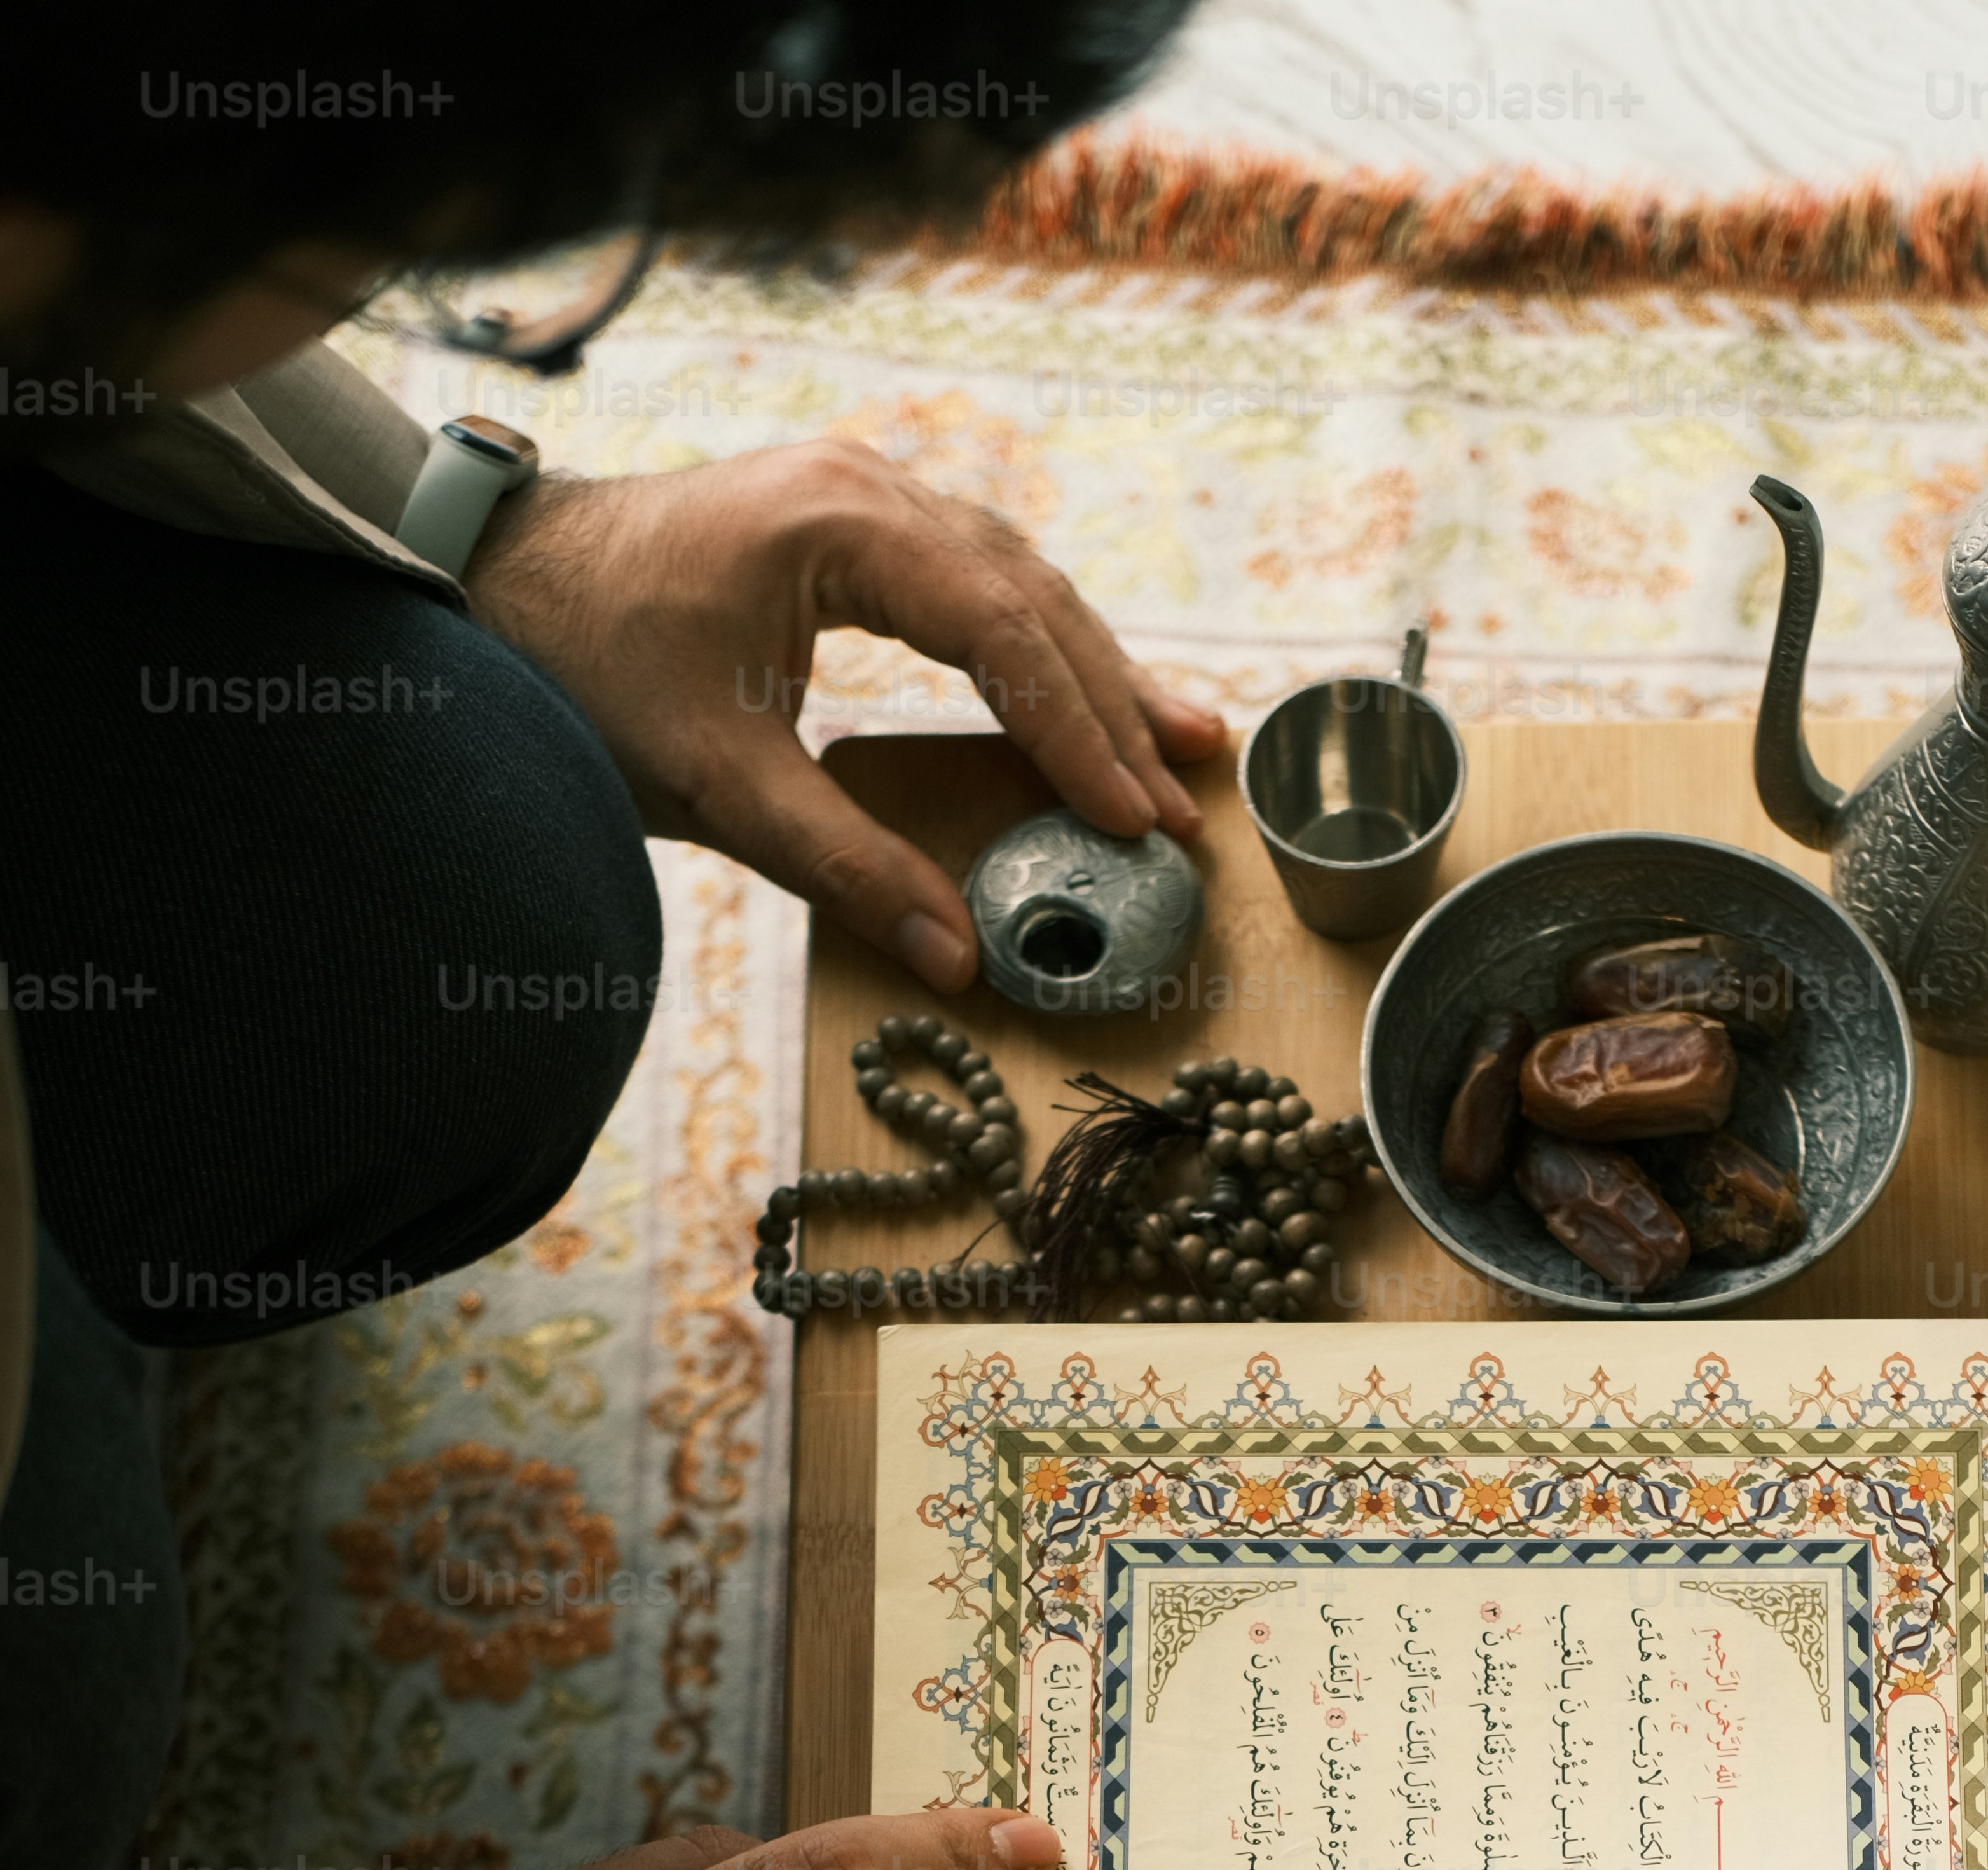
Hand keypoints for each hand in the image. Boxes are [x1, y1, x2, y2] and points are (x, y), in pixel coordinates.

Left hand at [463, 442, 1227, 990]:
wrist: (491, 585)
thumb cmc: (585, 670)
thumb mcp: (715, 784)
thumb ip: (842, 864)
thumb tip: (957, 956)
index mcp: (841, 527)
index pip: (1003, 633)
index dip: (1079, 735)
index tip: (1134, 818)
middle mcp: (866, 488)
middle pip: (1031, 596)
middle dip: (1114, 703)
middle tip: (1189, 791)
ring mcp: (859, 496)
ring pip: (1015, 581)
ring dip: (1092, 670)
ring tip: (1176, 743)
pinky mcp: (847, 526)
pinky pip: (974, 581)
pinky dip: (1037, 646)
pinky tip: (1082, 694)